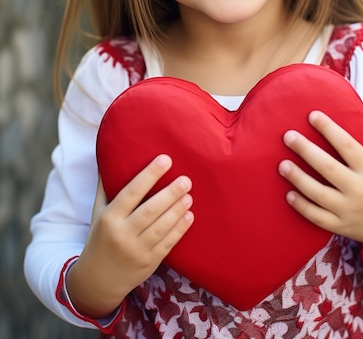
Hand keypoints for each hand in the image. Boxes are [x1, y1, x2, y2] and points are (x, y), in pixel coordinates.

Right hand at [66, 154, 193, 318]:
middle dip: (170, 193)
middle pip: (150, 210)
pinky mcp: (149, 263)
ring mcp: (136, 250)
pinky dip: (179, 230)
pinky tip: (189, 216)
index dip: (149, 175)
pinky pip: (167, 244)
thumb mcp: (97, 214)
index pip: (131, 192)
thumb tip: (109, 158)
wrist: (97, 281)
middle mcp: (122, 234)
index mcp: (109, 218)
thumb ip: (105, 188)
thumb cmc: (100, 239)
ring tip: (189, 196)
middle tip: (185, 179)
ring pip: (161, 227)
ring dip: (177, 210)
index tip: (165, 160)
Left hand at [278, 111, 362, 281]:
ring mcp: (349, 210)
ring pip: (319, 194)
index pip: (347, 145)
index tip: (312, 115)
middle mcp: (359, 189)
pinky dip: (302, 207)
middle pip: (328, 167)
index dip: (329, 129)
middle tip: (287, 136)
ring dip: (298, 178)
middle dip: (306, 150)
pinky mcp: (340, 226)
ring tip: (282, 164)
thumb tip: (351, 109)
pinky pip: (317, 217)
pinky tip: (288, 194)